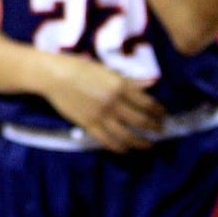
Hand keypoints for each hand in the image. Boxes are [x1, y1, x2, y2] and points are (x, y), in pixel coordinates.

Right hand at [45, 53, 165, 152]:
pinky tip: (125, 149)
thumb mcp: (107, 70)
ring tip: (148, 145)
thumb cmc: (80, 68)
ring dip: (140, 142)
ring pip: (127, 135)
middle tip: (160, 131)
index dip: (158, 111)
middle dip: (154, 127)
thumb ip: (129, 80)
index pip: (147, 103)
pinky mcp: (88, 125)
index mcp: (120, 86)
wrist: (54, 76)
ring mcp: (101, 115)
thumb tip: (151, 83)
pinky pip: (107, 140)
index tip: (163, 115)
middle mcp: (114, 102)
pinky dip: (118, 147)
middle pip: (140, 120)